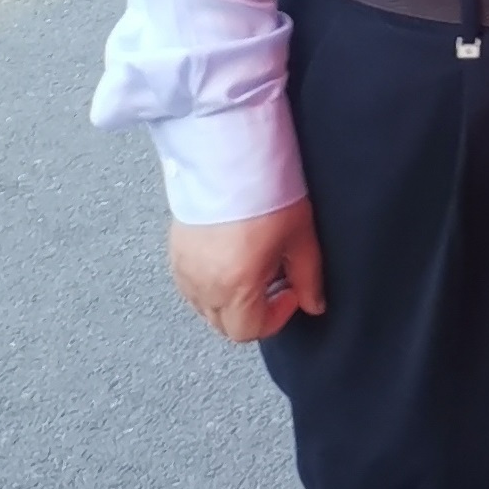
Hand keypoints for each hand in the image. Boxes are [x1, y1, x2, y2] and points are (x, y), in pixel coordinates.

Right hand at [169, 198, 325, 343]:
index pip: (249, 331)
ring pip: (205, 307)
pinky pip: (190, 286)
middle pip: (224, 325)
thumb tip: (314, 304)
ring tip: (253, 267)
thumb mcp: (300, 238)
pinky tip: (231, 259)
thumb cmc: (265, 191)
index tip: (290, 294)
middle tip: (274, 283)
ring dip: (230, 300)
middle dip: (253, 313)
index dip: (276, 318)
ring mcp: (184, 269)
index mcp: (234, 285)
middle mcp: (202, 283)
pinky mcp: (174, 252)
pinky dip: (211, 284)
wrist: (230, 157)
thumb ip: (308, 278)